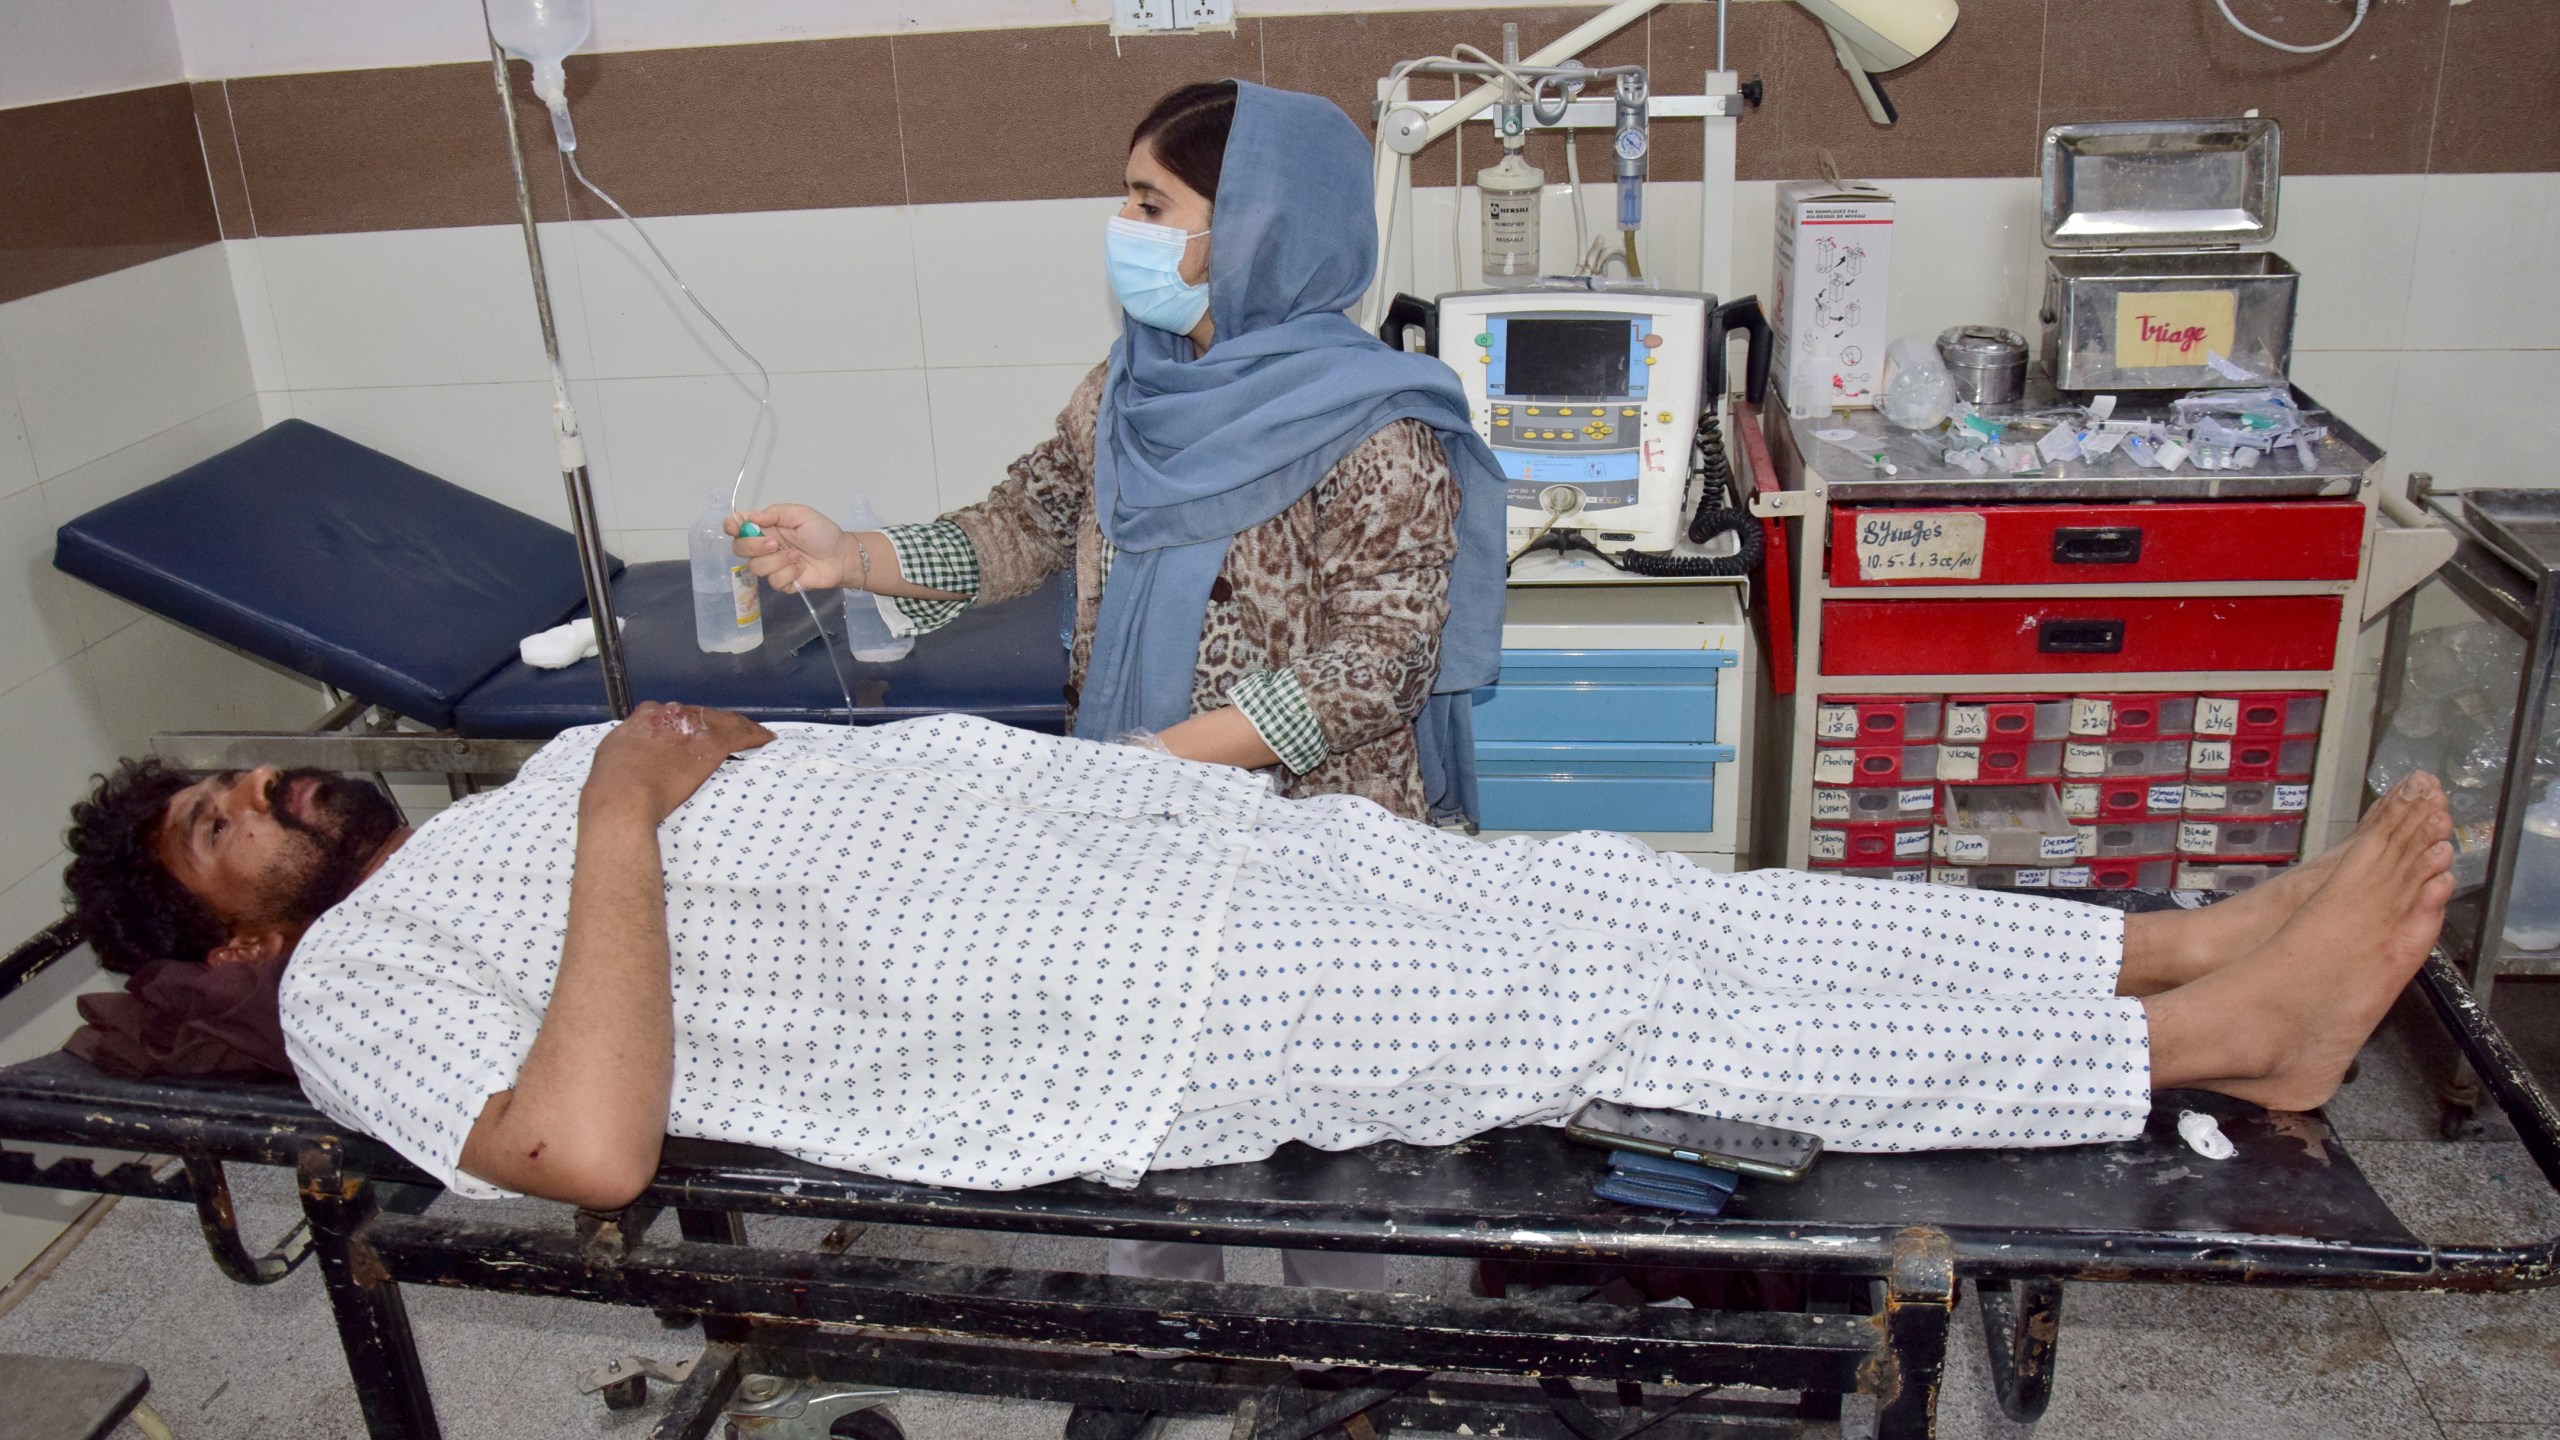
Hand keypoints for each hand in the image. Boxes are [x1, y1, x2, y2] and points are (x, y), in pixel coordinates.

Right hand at [583, 702, 774, 825]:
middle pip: (700, 715)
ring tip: (752, 734)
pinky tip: (767, 739)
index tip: (692, 734)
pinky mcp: (712, 743)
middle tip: (724, 737)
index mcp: (646, 717)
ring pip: (723, 721)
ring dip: (738, 727)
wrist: (622, 796)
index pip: (673, 714)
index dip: (686, 724)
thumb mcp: (613, 755)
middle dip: (712, 725)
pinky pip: (741, 734)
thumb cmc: (611, 785)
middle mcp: (670, 714)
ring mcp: (693, 728)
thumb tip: (635, 751)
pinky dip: (756, 735)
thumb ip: (629, 747)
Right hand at [730, 504, 857, 592]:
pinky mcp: (782, 582)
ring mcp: (772, 565)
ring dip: (777, 561)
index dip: (731, 526)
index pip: (739, 525)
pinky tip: (800, 568)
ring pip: (756, 567)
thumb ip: (775, 513)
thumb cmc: (823, 533)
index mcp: (766, 527)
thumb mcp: (801, 514)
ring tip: (797, 556)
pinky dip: (788, 574)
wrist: (842, 557)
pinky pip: (773, 581)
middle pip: (740, 549)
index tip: (734, 528)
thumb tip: (752, 518)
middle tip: (775, 543)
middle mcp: (764, 546)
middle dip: (753, 546)